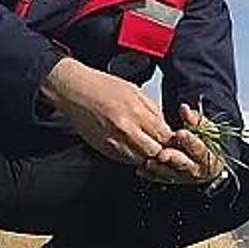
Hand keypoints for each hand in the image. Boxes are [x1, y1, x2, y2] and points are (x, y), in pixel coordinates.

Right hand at [40, 58, 172, 164]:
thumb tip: (165, 125)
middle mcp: (126, 130)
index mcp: (137, 113)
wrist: (73, 91)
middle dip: (163, 152)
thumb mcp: (135, 91)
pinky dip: (133, 157)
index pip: (165, 137)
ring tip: (149, 147)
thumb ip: (153, 110)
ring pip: (141, 160)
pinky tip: (134, 148)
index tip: (176, 140)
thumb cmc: (102, 87)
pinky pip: (125, 160)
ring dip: (148, 156)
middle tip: (165, 147)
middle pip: (156, 153)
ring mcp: (114, 142)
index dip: (173, 141)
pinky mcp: (104, 149)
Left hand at [136, 103, 226, 184]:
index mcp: (208, 157)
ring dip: (159, 168)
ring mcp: (184, 176)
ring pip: (171, 174)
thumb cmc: (206, 143)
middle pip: (185, 165)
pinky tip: (141, 169)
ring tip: (149, 162)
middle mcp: (197, 170)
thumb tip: (184, 109)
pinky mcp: (172, 179)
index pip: (200, 150)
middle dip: (173, 158)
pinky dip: (151, 174)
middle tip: (163, 154)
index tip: (180, 134)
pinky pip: (160, 178)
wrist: (207, 162)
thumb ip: (194, 120)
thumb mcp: (205, 129)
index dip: (191, 142)